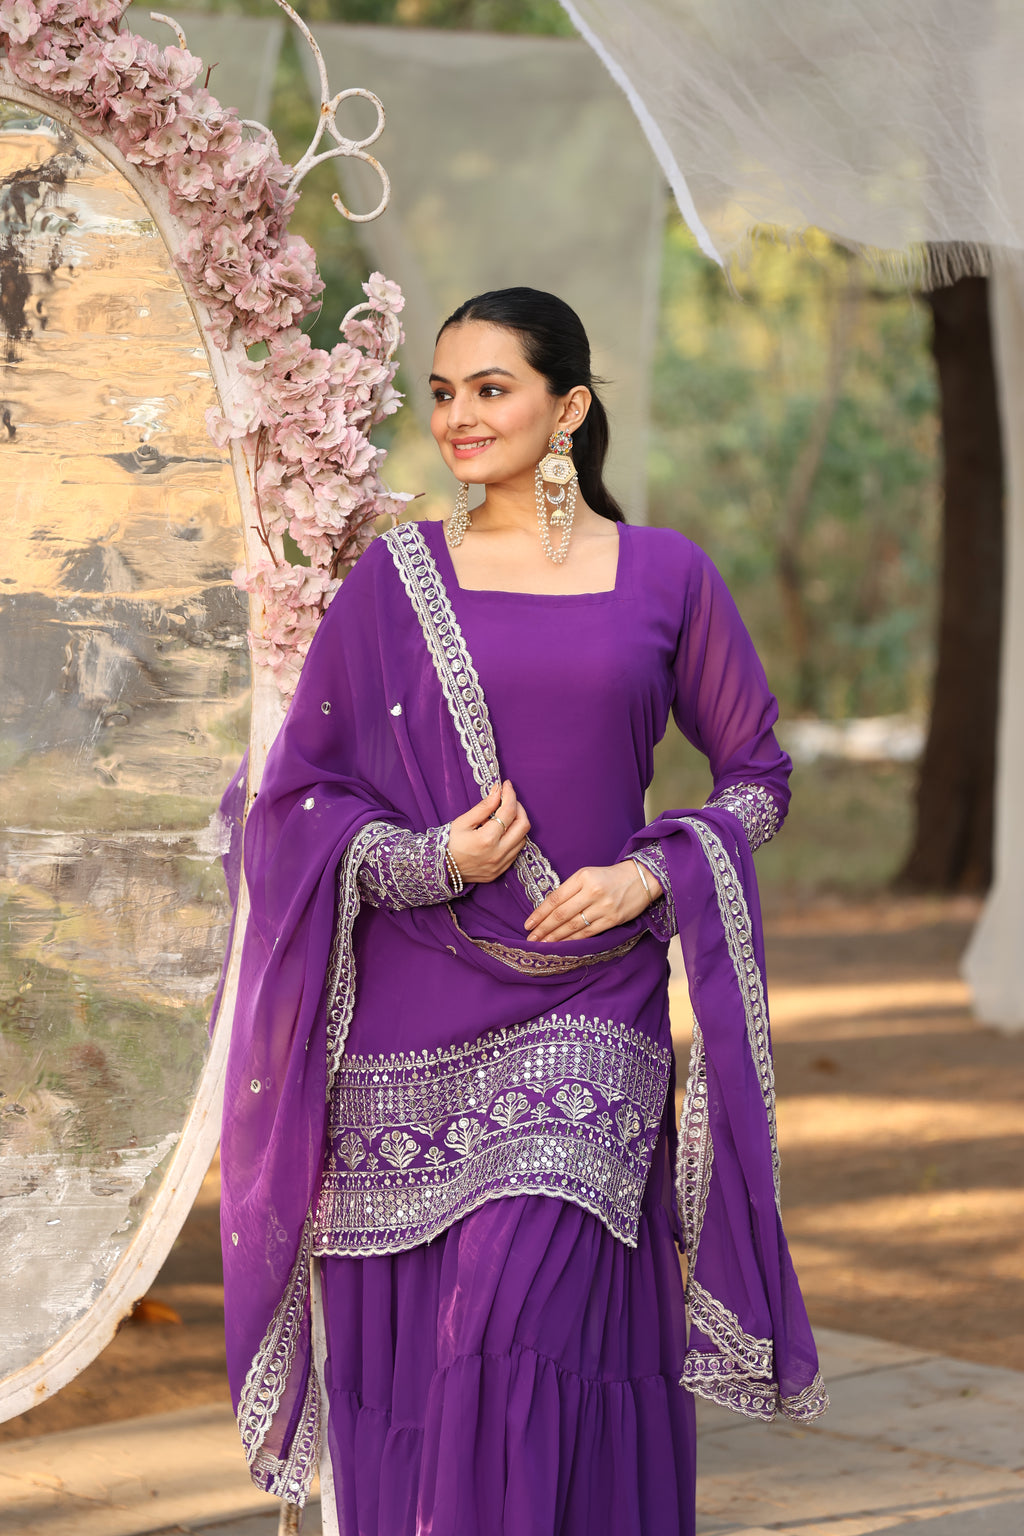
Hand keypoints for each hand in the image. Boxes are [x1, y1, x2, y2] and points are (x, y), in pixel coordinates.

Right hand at [447, 780, 530, 884]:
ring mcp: (501, 864)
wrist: (442, 869)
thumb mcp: (463, 822)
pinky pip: (516, 852)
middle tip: (509, 800)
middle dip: (519, 808)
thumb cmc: (449, 843)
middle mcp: (498, 853)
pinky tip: (501, 833)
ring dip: (517, 825)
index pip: (509, 811)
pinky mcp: (501, 870)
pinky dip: (513, 838)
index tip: (507, 786)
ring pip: (522, 839)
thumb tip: (498, 792)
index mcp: (487, 839)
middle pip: (523, 825)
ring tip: (503, 818)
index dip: (510, 795)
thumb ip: (483, 807)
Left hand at [524, 859, 661, 941]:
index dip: (539, 913)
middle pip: (561, 914)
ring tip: (542, 945)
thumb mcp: (588, 874)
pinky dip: (573, 940)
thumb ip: (570, 889)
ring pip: (573, 926)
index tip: (528, 924)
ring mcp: (603, 907)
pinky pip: (588, 933)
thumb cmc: (609, 877)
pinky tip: (562, 945)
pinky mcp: (612, 920)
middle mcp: (592, 891)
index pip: (555, 898)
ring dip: (555, 937)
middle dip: (543, 929)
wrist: (642, 879)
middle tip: (530, 939)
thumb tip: (548, 910)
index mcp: (582, 877)